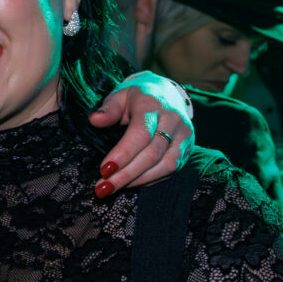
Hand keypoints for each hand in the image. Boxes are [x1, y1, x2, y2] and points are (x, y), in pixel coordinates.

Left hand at [88, 71, 193, 195]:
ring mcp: (184, 136)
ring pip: (165, 165)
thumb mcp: (120, 96)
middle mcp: (172, 121)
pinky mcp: (188, 149)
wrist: (167, 94)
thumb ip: (108, 109)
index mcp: (153, 106)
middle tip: (103, 188)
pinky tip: (131, 184)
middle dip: (126, 174)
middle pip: (151, 154)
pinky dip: (150, 180)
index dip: (123, 154)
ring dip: (138, 181)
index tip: (104, 170)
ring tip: (113, 188)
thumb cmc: (137, 98)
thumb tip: (94, 120)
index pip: (140, 134)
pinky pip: (172, 170)